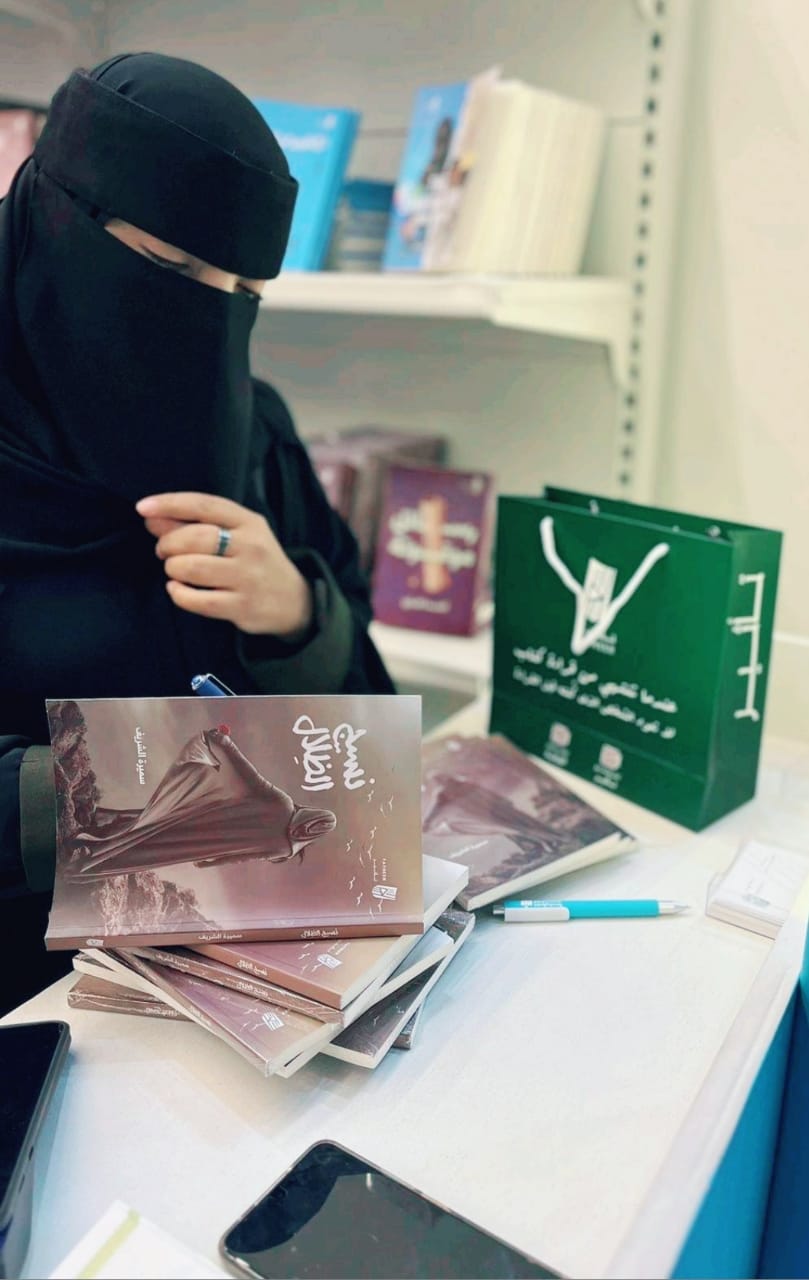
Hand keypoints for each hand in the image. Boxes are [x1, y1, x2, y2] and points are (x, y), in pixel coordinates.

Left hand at [135, 492, 312, 638]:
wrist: (294, 601)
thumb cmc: (254, 561)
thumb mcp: (235, 535)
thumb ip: (194, 524)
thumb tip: (151, 516)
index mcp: (249, 522)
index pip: (204, 505)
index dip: (170, 504)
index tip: (143, 507)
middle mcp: (252, 547)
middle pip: (194, 538)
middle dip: (167, 543)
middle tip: (163, 551)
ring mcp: (248, 578)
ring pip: (192, 568)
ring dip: (173, 568)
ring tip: (174, 569)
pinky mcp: (242, 606)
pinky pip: (197, 600)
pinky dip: (178, 593)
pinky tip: (177, 589)